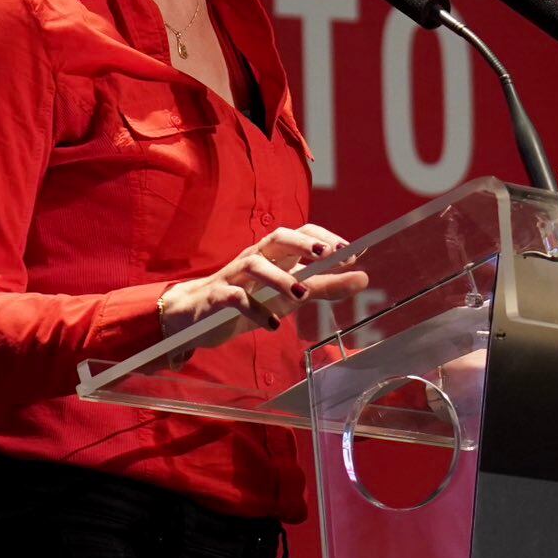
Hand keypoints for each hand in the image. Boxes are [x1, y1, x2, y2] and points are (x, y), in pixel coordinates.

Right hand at [159, 224, 371, 344]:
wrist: (194, 316)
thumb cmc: (248, 300)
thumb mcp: (289, 296)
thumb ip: (324, 286)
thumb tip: (363, 277)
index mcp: (274, 255)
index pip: (300, 233)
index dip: (324, 238)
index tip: (350, 251)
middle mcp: (254, 258)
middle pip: (277, 239)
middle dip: (302, 244)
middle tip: (327, 256)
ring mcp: (234, 275)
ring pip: (255, 265)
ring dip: (280, 278)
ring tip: (302, 295)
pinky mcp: (217, 297)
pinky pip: (234, 296)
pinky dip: (254, 309)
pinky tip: (272, 324)